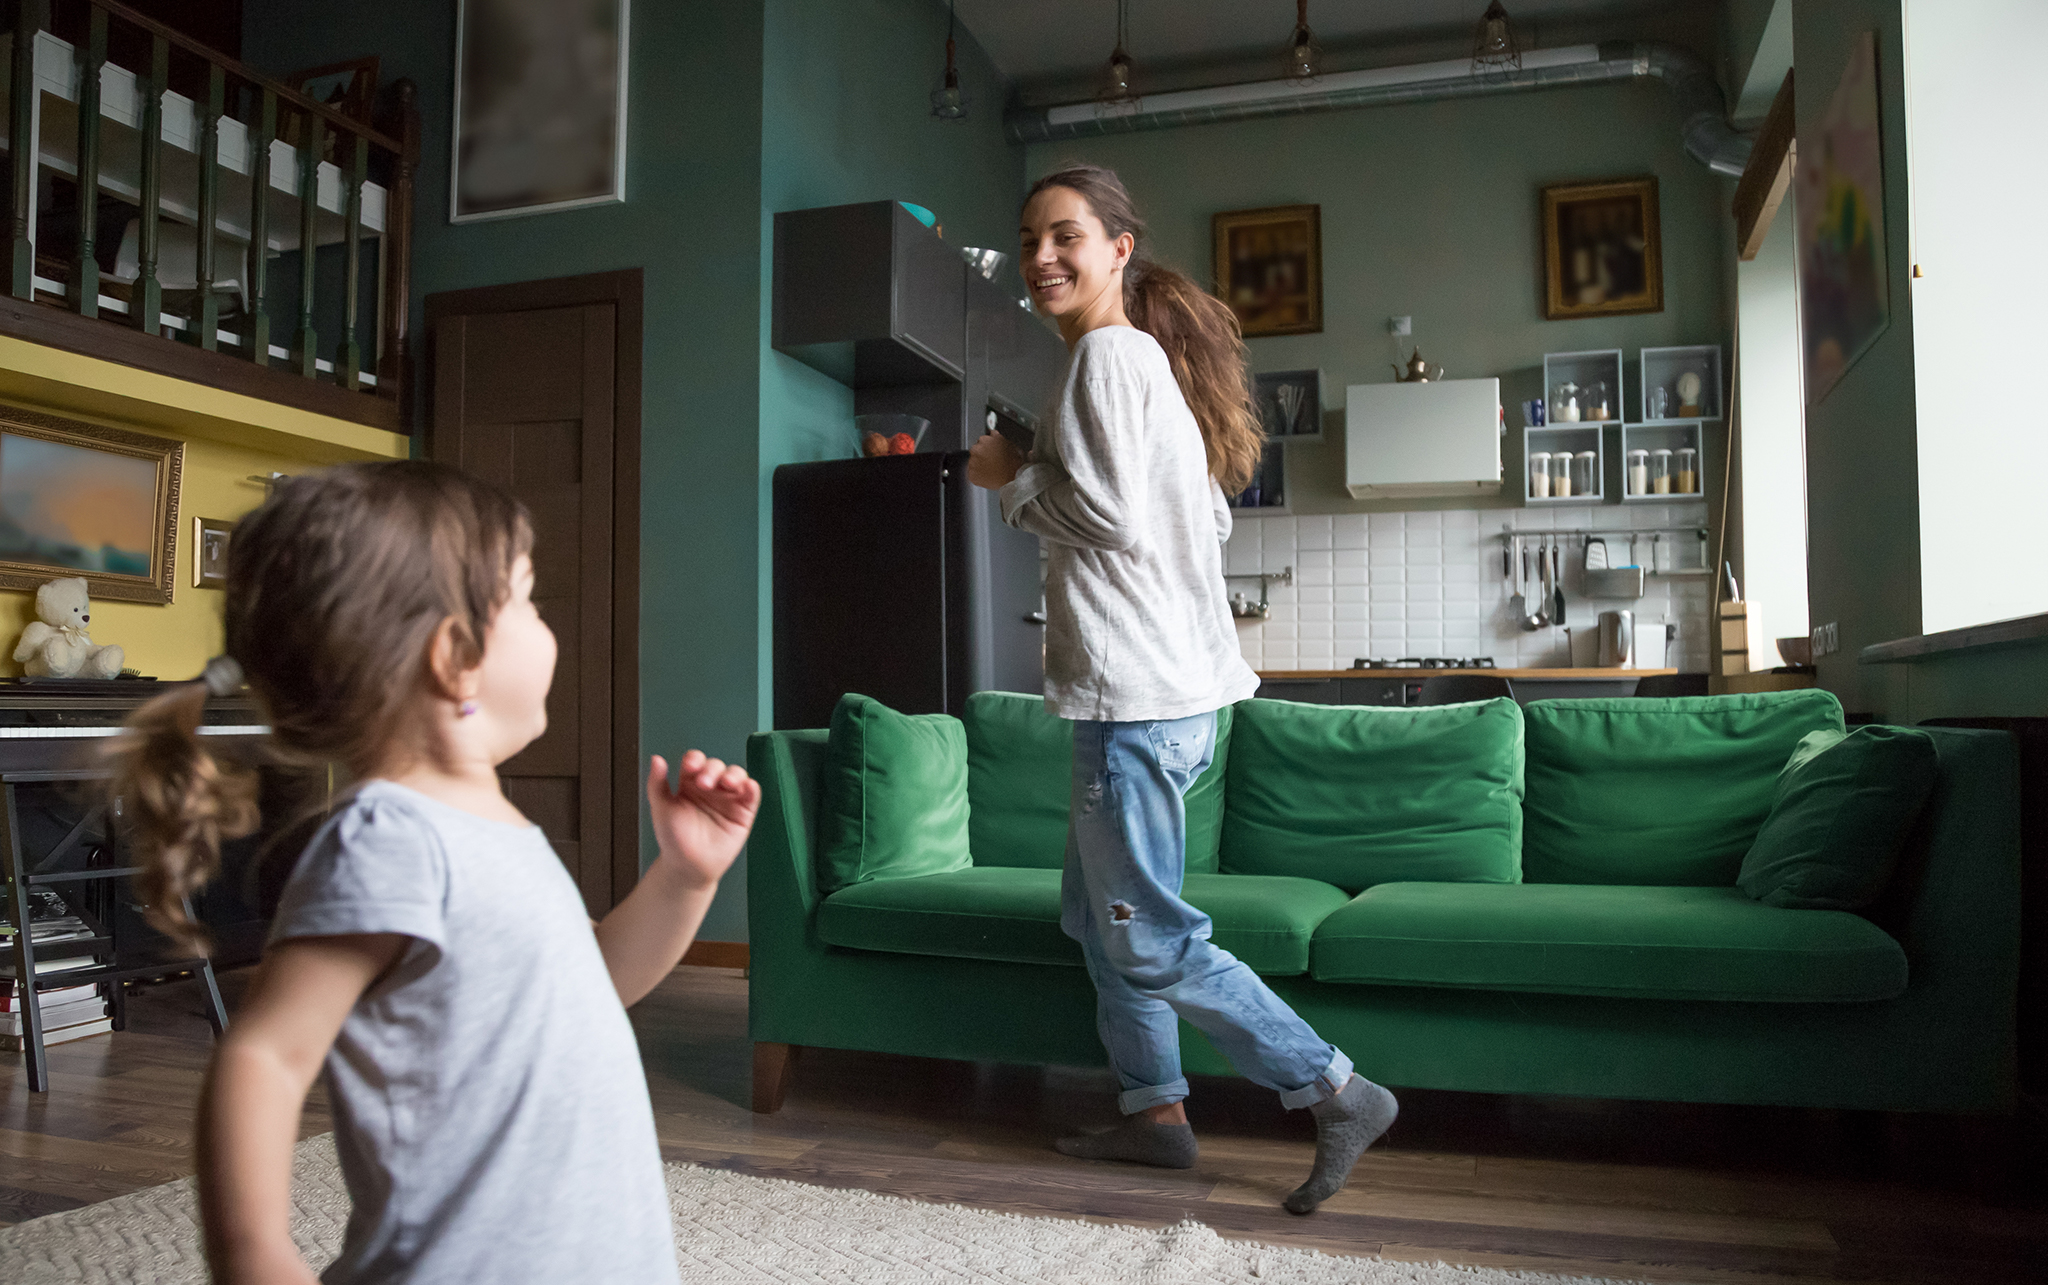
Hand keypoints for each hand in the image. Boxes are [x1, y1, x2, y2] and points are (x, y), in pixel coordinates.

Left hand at [646, 751, 759, 889]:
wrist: (687, 866)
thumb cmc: (673, 838)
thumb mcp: (660, 807)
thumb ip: (657, 783)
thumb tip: (656, 758)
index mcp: (689, 783)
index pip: (696, 761)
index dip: (694, 760)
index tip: (689, 768)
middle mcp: (711, 787)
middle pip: (717, 765)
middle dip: (712, 769)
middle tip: (704, 783)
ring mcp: (728, 799)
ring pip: (737, 775)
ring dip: (733, 774)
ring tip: (726, 783)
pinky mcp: (743, 812)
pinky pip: (751, 795)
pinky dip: (752, 787)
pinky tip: (747, 786)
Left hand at [967, 431, 1023, 490]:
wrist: (1014, 477)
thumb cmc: (1013, 461)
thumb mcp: (1008, 443)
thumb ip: (997, 436)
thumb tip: (992, 433)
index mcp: (983, 440)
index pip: (981, 442)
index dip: (987, 447)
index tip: (991, 452)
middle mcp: (975, 450)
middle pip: (976, 451)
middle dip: (982, 455)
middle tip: (992, 461)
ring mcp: (972, 463)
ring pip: (974, 463)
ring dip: (980, 465)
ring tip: (991, 469)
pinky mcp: (972, 475)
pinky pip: (973, 475)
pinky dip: (979, 475)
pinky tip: (988, 475)